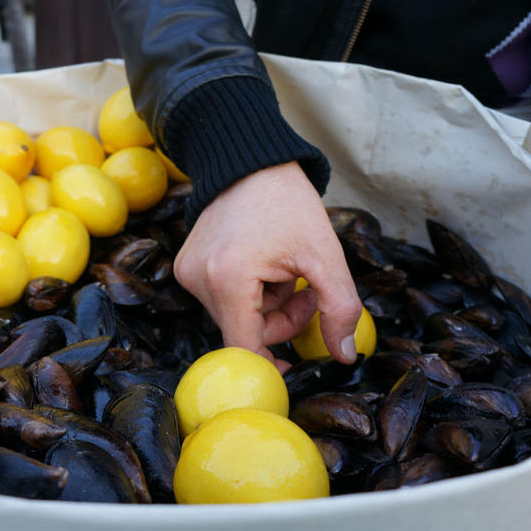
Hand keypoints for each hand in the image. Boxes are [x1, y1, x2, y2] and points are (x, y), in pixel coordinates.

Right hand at [174, 161, 361, 369]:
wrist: (252, 163)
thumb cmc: (289, 203)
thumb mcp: (325, 255)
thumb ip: (340, 308)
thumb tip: (343, 355)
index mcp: (229, 280)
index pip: (244, 348)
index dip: (270, 365)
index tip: (293, 368)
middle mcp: (199, 280)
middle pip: (243, 332)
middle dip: (279, 320)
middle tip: (304, 290)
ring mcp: (188, 273)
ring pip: (235, 317)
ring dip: (266, 305)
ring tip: (283, 270)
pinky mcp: (186, 266)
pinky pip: (222, 299)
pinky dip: (248, 291)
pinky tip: (261, 264)